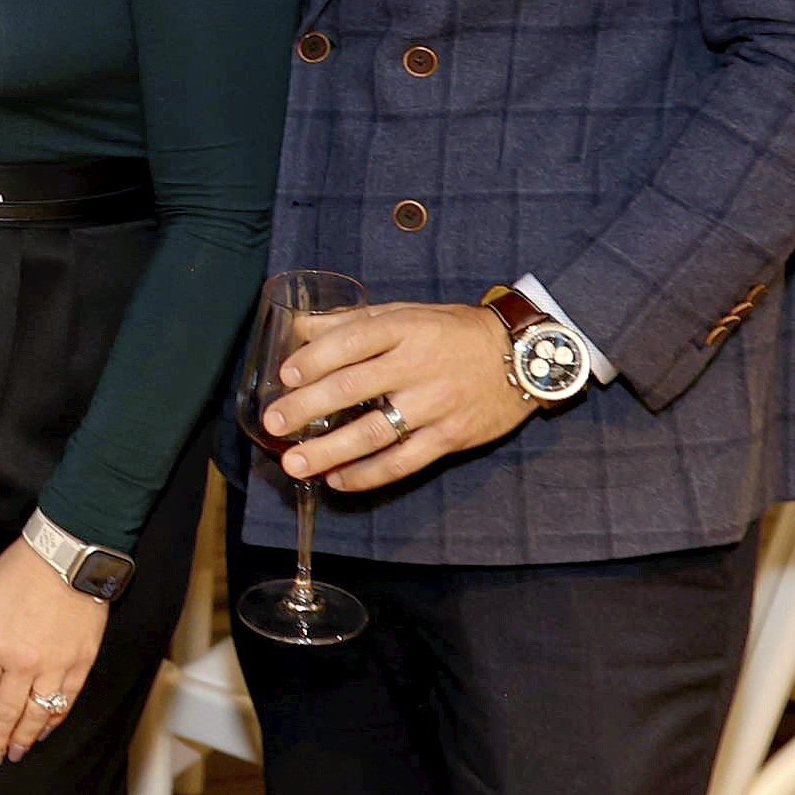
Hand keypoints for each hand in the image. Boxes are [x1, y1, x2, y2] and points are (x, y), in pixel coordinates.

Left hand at [0, 536, 106, 767]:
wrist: (67, 556)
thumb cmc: (20, 572)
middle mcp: (23, 663)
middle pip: (7, 711)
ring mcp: (55, 666)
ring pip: (37, 714)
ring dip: (25, 737)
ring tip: (17, 753)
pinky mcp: (81, 664)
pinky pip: (65, 702)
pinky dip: (54, 720)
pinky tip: (45, 731)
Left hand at [262, 302, 537, 491]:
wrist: (522, 356)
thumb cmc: (453, 332)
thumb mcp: (406, 314)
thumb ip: (352, 322)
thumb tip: (298, 326)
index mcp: (404, 329)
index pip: (351, 343)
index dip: (314, 360)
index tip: (284, 376)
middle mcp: (417, 366)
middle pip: (352, 389)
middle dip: (306, 408)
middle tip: (272, 424)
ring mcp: (435, 405)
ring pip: (374, 432)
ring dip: (329, 450)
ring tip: (295, 463)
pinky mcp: (450, 437)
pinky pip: (403, 461)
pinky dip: (368, 474)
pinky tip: (339, 480)